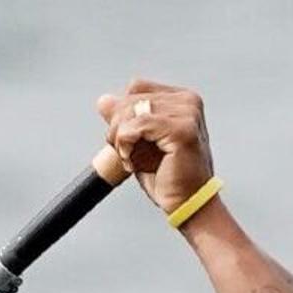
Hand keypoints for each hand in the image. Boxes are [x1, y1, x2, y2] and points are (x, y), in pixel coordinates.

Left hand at [97, 79, 215, 217]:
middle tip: (125, 155)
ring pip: (131, 111)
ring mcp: (188, 113)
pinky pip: (137, 125)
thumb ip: (124, 120)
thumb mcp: (139, 143)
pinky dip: (126, 144)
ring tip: (130, 160)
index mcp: (182, 100)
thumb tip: (103, 100)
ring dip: (120, 139)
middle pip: (131, 98)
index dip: (121, 112)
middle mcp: (189, 102)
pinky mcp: (182, 129)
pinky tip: (131, 162)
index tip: (125, 140)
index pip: (136, 88)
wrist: (187, 204)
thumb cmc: (167, 177)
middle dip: (117, 128)